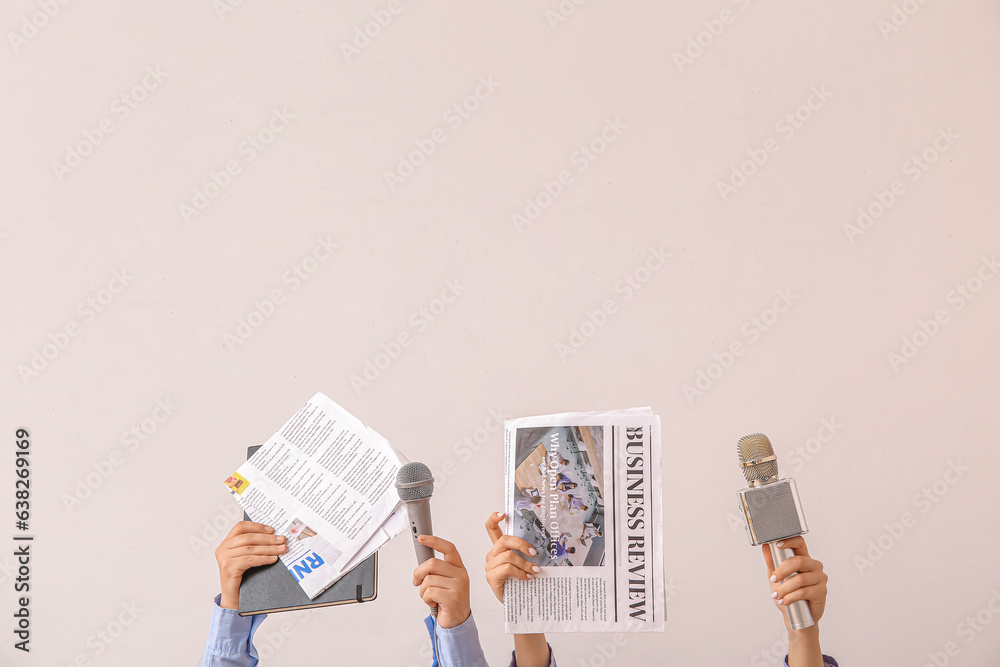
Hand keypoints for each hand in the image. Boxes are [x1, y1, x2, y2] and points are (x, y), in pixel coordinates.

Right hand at [215, 521, 286, 609]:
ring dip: (269, 548)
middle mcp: (223, 548)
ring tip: (281, 549)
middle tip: (282, 539)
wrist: (233, 597)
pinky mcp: (228, 568)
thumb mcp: (245, 557)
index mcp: (226, 542)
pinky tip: (273, 559)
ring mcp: (224, 558)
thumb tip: (274, 536)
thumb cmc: (242, 576)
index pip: (241, 527)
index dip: (257, 526)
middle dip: (268, 538)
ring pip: (250, 549)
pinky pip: (250, 560)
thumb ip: (253, 545)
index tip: (271, 529)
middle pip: (248, 537)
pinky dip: (263, 558)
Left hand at [412, 535, 470, 629]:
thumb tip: (421, 566)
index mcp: (459, 568)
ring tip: (429, 597)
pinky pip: (430, 592)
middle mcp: (461, 575)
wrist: (457, 621)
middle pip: (432, 563)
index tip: (422, 538)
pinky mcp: (453, 598)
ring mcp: (458, 586)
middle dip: (419, 573)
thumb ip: (436, 571)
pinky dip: (426, 599)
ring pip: (428, 580)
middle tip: (417, 581)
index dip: (434, 541)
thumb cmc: (449, 601)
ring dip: (422, 591)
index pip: (448, 548)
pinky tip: (433, 603)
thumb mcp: (445, 582)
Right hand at [485, 513, 550, 666]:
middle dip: (521, 544)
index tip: (503, 513)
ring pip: (508, 555)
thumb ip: (529, 553)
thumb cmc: (523, 583)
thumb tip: (545, 544)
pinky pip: (507, 568)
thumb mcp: (526, 563)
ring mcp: (490, 566)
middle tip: (535, 552)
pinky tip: (528, 577)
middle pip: (504, 540)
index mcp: (499, 548)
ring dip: (525, 562)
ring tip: (535, 570)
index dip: (494, 518)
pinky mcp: (492, 577)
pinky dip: (520, 572)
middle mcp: (492, 555)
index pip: (491, 528)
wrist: (521, 606)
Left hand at [762, 536, 827, 628]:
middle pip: (799, 561)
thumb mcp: (776, 577)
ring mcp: (820, 578)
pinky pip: (804, 592)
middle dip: (782, 571)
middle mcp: (814, 566)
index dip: (790, 541)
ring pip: (800, 579)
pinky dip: (791, 597)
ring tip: (777, 595)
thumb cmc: (788, 594)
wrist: (796, 617)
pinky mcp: (822, 592)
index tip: (777, 544)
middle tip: (773, 580)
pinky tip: (785, 601)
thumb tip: (765, 547)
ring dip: (785, 588)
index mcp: (804, 558)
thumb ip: (772, 562)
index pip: (800, 543)